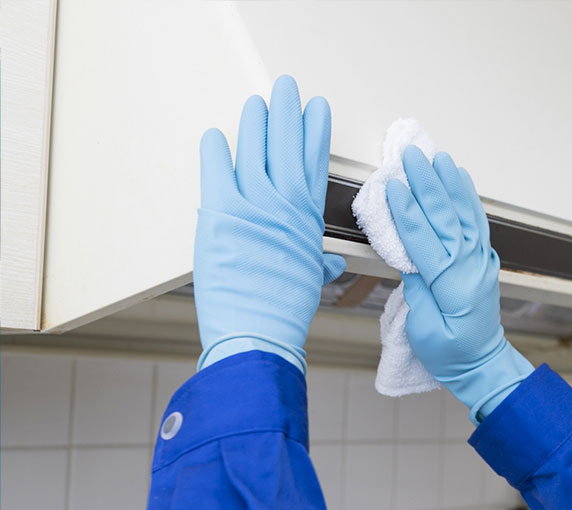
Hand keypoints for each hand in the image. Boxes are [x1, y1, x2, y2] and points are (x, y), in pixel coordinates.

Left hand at [194, 75, 345, 371]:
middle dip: (289, 113)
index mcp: (306, 219)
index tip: (317, 111)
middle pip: (288, 146)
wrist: (257, 333)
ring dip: (258, 122)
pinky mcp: (221, 213)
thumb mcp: (310, 282)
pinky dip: (217, 150)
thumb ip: (319, 265)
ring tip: (259, 103)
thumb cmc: (284, 312)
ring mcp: (253, 206)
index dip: (316, 133)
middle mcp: (284, 205)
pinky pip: (217, 170)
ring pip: (256, 150)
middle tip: (287, 89)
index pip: (314, 163)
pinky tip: (217, 135)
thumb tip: (331, 264)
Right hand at [386, 146, 532, 421]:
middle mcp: (469, 267)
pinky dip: (467, 196)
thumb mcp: (424, 332)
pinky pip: (476, 221)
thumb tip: (408, 259)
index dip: (407, 212)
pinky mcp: (482, 258)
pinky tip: (459, 177)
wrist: (483, 363)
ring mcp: (479, 260)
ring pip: (463, 213)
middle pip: (446, 218)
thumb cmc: (450, 355)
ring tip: (436, 156)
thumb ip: (417, 292)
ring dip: (448, 183)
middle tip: (412, 156)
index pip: (425, 241)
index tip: (392, 185)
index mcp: (451, 286)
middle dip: (427, 185)